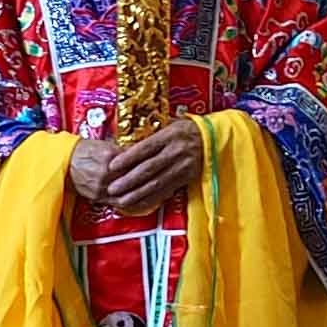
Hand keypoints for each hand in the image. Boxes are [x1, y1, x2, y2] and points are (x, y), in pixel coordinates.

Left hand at [72, 114, 204, 214]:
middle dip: (128, 180)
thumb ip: (153, 134)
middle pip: (148, 168)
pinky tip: (140, 202)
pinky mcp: (188, 177)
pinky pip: (167, 189)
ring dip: (138, 193)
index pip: (145, 148)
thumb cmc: (188, 129)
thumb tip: (127, 143)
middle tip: (112, 188)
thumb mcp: (171, 124)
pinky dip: (152, 197)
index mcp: (170, 135)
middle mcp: (177, 151)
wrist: (215, 139)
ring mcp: (184, 166)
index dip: (127, 158)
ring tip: (122, 200)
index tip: (112, 167)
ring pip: (157, 182)